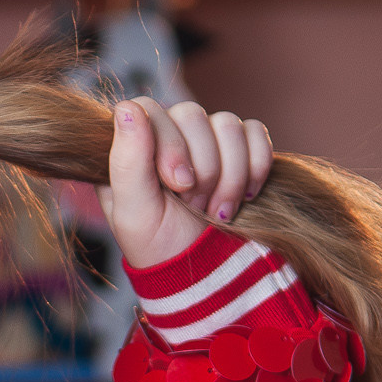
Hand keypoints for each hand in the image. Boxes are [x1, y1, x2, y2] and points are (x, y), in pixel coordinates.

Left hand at [98, 97, 273, 268]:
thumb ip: (126, 160)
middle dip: (201, 168)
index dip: (169, 143)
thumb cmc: (160, 245)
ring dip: (229, 174)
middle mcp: (169, 136)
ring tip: (216, 209)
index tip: (178, 184)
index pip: (149, 109)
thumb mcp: (133, 211)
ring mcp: (206, 141)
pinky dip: (255, 167)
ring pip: (228, 124)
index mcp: (133, 148)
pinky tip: (244, 197)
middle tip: (194, 204)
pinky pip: (256, 134)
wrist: (207, 272)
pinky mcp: (241, 150)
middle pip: (192, 114)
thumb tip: (128, 108)